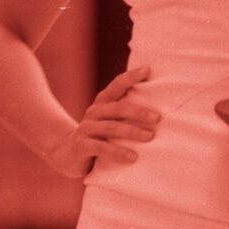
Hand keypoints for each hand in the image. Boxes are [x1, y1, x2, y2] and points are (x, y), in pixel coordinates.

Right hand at [42, 67, 159, 177]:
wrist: (68, 154)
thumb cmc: (99, 136)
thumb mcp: (110, 121)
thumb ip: (126, 114)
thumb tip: (160, 111)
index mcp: (102, 103)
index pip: (116, 85)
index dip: (130, 77)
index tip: (147, 70)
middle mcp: (94, 112)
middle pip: (118, 108)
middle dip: (139, 111)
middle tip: (158, 117)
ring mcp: (86, 128)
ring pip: (111, 127)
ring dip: (132, 131)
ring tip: (150, 136)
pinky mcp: (82, 146)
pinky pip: (102, 148)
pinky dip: (118, 152)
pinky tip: (133, 157)